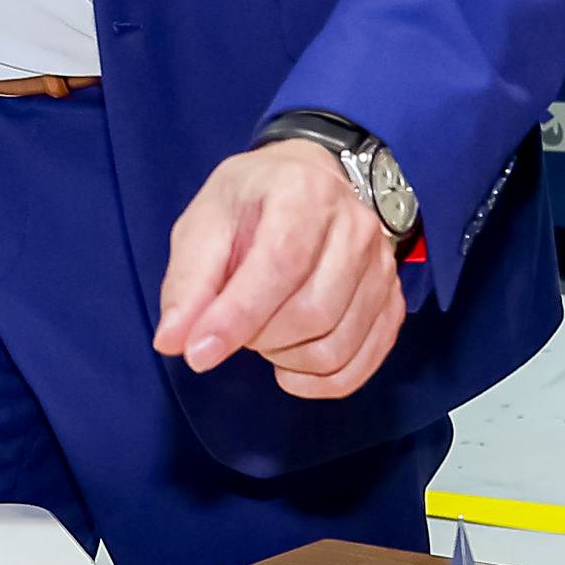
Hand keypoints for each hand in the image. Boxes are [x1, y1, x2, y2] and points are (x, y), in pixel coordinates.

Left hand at [153, 137, 407, 402]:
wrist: (309, 183)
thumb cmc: (251, 205)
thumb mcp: (205, 225)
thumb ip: (188, 283)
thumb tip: (173, 342)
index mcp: (303, 193)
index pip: (281, 264)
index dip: (238, 316)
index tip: (198, 354)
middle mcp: (355, 226)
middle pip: (313, 311)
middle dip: (259, 337)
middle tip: (234, 325)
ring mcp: (381, 266)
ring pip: (337, 344)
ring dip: (287, 359)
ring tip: (263, 334)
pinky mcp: (390, 300)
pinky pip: (361, 363)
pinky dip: (320, 381)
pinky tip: (291, 365)